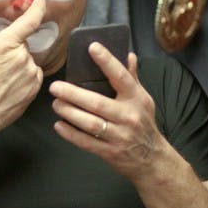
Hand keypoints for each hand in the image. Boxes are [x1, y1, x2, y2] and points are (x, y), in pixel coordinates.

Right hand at [0, 0, 45, 133]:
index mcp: (4, 44)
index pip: (29, 21)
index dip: (37, 9)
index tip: (41, 1)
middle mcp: (21, 57)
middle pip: (22, 43)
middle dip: (11, 47)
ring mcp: (30, 74)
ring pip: (28, 59)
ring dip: (18, 62)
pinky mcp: (34, 89)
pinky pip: (33, 74)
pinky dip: (24, 75)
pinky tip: (8, 84)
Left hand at [49, 44, 166, 182]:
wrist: (152, 160)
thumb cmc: (144, 123)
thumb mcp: (144, 99)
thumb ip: (133, 78)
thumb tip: (128, 54)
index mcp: (136, 99)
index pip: (121, 76)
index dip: (107, 61)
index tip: (92, 47)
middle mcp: (128, 116)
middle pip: (97, 103)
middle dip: (73, 94)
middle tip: (55, 86)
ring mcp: (119, 136)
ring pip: (90, 123)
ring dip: (69, 113)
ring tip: (56, 103)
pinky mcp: (110, 152)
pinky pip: (87, 142)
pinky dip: (70, 134)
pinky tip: (58, 125)